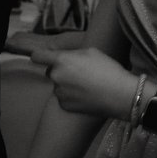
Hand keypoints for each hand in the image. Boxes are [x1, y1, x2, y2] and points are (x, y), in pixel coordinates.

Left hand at [6, 33, 137, 119]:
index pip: (37, 56)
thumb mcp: (91, 51)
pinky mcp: (64, 106)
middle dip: (59, 71)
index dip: (40, 56)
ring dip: (66, 85)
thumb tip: (63, 57)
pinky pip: (64, 99)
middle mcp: (56, 76)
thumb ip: (72, 53)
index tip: (42, 57)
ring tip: (85, 86)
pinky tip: (85, 97)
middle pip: (50, 72)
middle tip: (77, 74)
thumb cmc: (107, 69)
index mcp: (61, 60)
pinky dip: (71, 98)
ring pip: (58, 86)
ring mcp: (59, 93)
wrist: (119, 94)